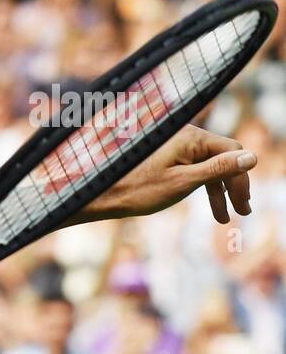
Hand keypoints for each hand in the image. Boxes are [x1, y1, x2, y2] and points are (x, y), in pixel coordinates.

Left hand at [81, 125, 254, 223]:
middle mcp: (184, 136)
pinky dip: (202, 186)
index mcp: (190, 137)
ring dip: (219, 190)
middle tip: (242, 211)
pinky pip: (193, 169)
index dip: (241, 177)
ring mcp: (175, 146)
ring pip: (208, 166)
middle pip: (222, 158)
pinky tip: (209, 206)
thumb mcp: (183, 182)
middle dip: (233, 185)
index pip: (231, 150)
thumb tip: (252, 157)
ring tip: (224, 217)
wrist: (102, 194)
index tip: (243, 203)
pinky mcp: (167, 157)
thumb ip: (218, 169)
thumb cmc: (138, 190)